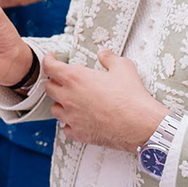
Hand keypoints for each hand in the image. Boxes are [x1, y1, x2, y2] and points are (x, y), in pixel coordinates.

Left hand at [42, 49, 168, 152]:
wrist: (139, 125)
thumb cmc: (131, 97)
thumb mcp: (123, 67)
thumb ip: (109, 58)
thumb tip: (103, 53)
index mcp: (75, 78)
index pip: (50, 67)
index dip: (48, 60)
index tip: (51, 58)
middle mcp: (69, 97)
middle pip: (49, 88)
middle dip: (55, 82)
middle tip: (64, 80)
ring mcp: (72, 117)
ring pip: (55, 110)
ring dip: (60, 104)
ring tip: (71, 101)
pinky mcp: (79, 133)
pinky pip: (66, 129)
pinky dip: (70, 124)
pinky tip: (79, 121)